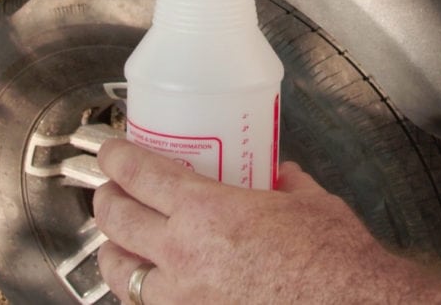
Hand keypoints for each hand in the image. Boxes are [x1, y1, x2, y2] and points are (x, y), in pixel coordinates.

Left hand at [92, 139, 414, 304]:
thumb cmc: (335, 261)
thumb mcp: (309, 203)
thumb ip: (285, 184)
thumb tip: (281, 175)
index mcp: (207, 213)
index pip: (138, 175)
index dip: (116, 157)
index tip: (111, 150)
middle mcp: (183, 256)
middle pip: (115, 220)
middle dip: (105, 198)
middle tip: (111, 188)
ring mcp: (184, 299)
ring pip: (120, 274)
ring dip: (115, 250)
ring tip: (123, 240)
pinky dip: (145, 290)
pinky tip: (157, 283)